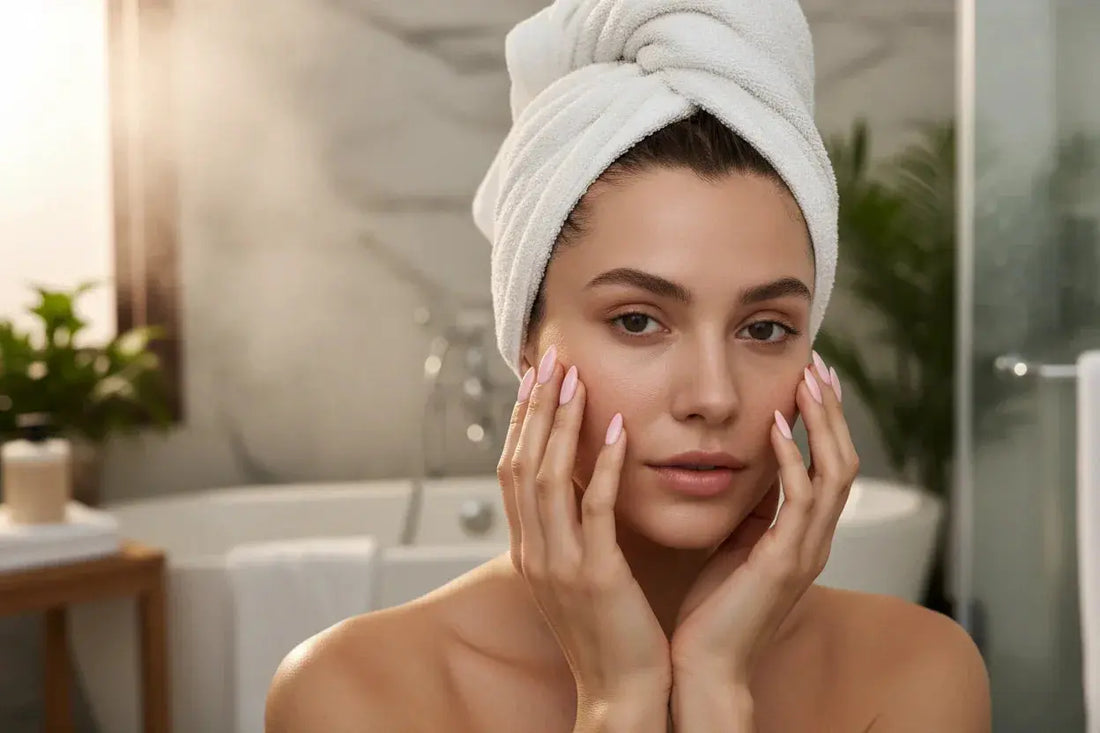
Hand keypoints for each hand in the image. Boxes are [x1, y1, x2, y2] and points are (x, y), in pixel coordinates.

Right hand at [497, 345, 671, 704]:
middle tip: (551, 361)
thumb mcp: (577, 578)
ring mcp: (561, 565)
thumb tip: (581, 488)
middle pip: (521, 464)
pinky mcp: (597, 575)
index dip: (523, 423)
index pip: (513, 473)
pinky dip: (603, 465)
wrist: (622, 698)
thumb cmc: (610, 637)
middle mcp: (534, 553)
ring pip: (548, 478)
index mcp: (529, 552)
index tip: (537, 381)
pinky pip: (595, 509)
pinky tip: (617, 430)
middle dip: (535, 409)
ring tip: (576, 379)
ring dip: (561, 423)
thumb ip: (572, 533)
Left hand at [668, 354, 858, 684]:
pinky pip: (800, 501)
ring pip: (834, 474)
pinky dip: (792, 459)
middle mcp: (814, 542)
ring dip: (822, 423)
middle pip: (843, 460)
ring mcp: (805, 552)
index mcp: (802, 538)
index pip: (827, 466)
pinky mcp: (785, 563)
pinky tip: (776, 427)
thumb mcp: (734, 549)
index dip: (823, 421)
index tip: (809, 378)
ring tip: (807, 380)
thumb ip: (750, 514)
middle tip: (818, 363)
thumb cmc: (712, 613)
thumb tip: (744, 471)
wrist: (704, 667)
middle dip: (832, 410)